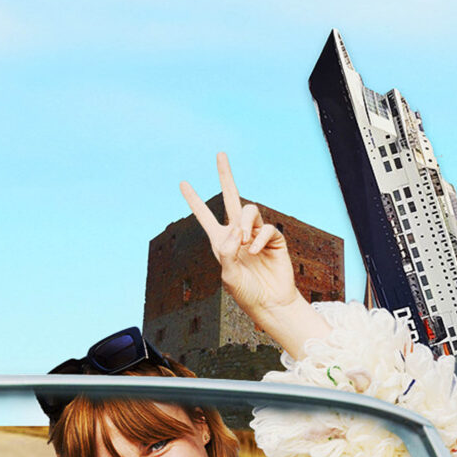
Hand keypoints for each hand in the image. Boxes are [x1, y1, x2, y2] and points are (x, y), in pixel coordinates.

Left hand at [179, 152, 330, 357]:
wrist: (269, 302)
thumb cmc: (246, 292)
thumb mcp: (228, 276)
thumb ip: (227, 254)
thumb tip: (235, 231)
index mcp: (220, 241)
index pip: (205, 216)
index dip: (194, 200)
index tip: (182, 183)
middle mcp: (237, 233)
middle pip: (231, 198)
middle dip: (225, 176)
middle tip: (219, 154)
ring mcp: (256, 234)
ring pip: (249, 211)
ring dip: (246, 225)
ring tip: (244, 243)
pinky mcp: (273, 238)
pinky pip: (266, 228)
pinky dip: (259, 239)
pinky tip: (255, 252)